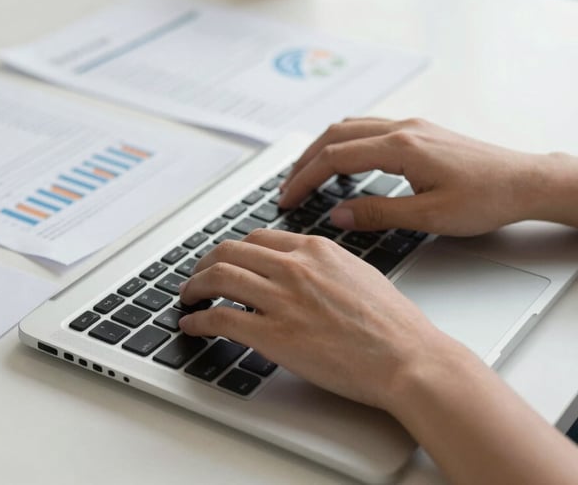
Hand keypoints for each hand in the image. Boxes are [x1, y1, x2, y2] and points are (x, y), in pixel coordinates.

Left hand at [178, 228, 452, 410]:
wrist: (408, 358)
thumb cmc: (393, 324)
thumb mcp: (357, 273)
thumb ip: (322, 265)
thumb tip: (299, 267)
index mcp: (314, 249)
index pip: (255, 239)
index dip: (231, 251)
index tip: (223, 262)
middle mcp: (294, 266)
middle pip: (228, 252)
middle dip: (204, 264)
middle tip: (197, 278)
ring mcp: (282, 299)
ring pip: (217, 278)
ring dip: (193, 288)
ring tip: (188, 299)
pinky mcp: (274, 334)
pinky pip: (220, 319)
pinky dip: (198, 321)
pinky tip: (193, 326)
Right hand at [279, 118, 550, 235]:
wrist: (526, 181)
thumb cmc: (487, 198)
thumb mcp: (430, 216)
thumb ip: (378, 213)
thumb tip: (339, 216)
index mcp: (401, 148)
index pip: (335, 158)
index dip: (304, 179)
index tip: (287, 198)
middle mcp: (403, 129)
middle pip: (335, 136)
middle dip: (305, 162)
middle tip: (287, 188)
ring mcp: (411, 127)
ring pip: (349, 127)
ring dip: (322, 149)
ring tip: (306, 175)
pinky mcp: (419, 132)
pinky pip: (367, 128)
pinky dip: (344, 143)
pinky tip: (343, 162)